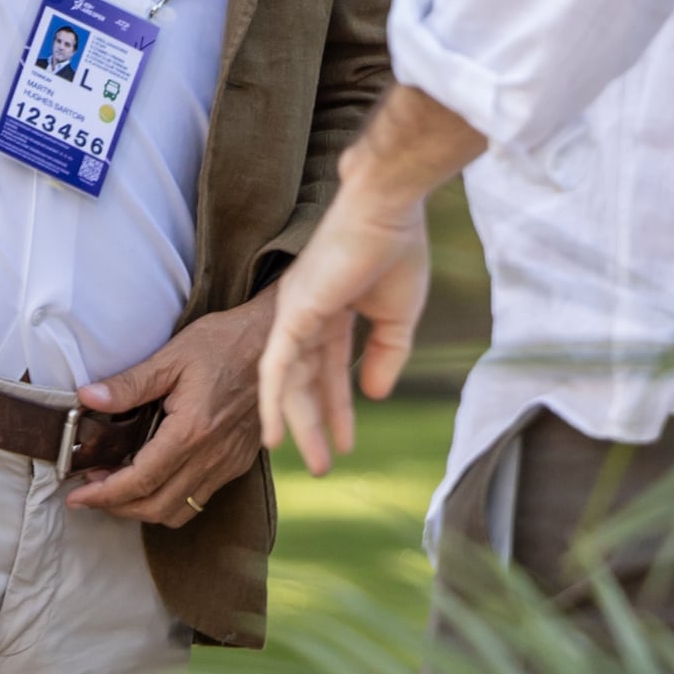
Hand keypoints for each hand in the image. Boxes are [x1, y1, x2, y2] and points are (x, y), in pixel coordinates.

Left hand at [61, 297, 273, 528]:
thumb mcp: (172, 356)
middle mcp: (213, 455)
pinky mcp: (239, 461)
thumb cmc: (225, 342)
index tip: (77, 497)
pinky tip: (157, 477)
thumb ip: (129, 384)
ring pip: (179, 511)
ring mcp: (229, 462)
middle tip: (90, 493)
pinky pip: (200, 497)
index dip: (103, 495)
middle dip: (116, 508)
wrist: (275, 340)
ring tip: (119, 489)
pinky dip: (171, 500)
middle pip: (156, 506)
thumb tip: (87, 398)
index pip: (140, 481)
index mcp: (192, 431)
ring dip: (143, 509)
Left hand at [263, 181, 433, 476]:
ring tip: (316, 463)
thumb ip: (388, 354)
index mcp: (330, 311)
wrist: (389, 207)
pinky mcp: (293, 314)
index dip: (338, 406)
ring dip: (302, 425)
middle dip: (317, 424)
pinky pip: (277, 368)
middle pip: (306, 382)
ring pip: (290, 382)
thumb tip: (375, 394)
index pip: (330, 369)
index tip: (345, 443)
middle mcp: (304, 316)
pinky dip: (273, 403)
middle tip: (323, 466)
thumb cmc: (397, 248)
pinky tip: (275, 437)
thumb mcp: (400, 314)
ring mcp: (295, 315)